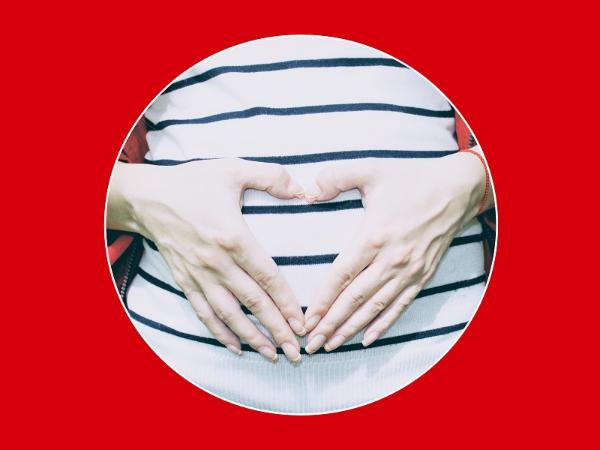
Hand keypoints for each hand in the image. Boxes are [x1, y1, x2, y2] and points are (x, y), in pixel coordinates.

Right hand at [107, 159, 305, 361]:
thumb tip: (302, 189)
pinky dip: (220, 332)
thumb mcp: (233, 169)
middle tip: (296, 352)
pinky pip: (204, 312)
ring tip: (272, 355)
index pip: (267, 277)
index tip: (303, 322)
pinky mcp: (186, 281)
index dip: (286, 302)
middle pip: (253, 303)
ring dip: (252, 338)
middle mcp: (217, 263)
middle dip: (276, 330)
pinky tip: (235, 347)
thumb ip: (271, 176)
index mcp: (233, 237)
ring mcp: (199, 275)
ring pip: (229, 314)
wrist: (148, 198)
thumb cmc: (193, 183)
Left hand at [302, 152, 487, 352]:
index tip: (307, 319)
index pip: (341, 276)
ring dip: (352, 329)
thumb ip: (335, 177)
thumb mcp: (371, 169)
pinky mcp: (423, 276)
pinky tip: (368, 339)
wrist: (457, 189)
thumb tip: (307, 192)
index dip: (322, 301)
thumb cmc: (411, 179)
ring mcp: (409, 271)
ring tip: (331, 345)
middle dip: (331, 323)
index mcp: (374, 236)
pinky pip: (400, 306)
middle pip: (355, 299)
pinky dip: (383, 324)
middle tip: (312, 343)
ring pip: (375, 307)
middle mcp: (391, 260)